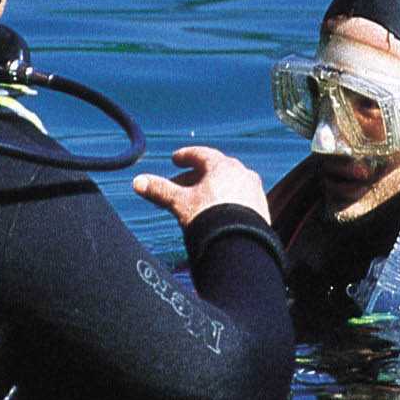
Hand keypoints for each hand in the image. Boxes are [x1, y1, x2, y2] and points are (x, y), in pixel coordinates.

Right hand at [132, 146, 269, 228]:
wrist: (241, 245)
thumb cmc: (210, 218)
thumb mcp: (180, 203)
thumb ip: (160, 190)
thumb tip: (137, 182)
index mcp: (222, 166)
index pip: (201, 154)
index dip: (186, 156)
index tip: (176, 159)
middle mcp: (242, 174)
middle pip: (215, 169)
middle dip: (197, 176)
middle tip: (182, 184)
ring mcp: (254, 191)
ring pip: (230, 184)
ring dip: (214, 189)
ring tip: (201, 200)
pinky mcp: (261, 209)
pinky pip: (242, 199)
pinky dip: (229, 201)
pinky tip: (221, 213)